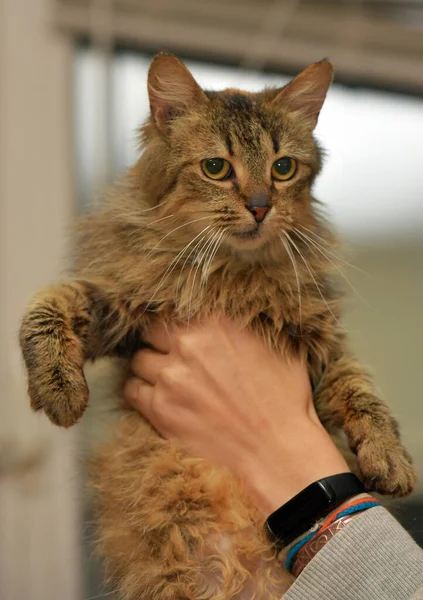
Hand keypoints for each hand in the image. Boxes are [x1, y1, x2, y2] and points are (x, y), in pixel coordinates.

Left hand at [125, 317, 348, 514]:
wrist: (276, 449)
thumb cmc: (283, 399)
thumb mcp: (274, 346)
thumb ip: (241, 328)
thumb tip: (227, 322)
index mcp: (215, 323)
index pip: (174, 313)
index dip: (176, 328)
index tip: (178, 338)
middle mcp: (188, 345)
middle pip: (151, 334)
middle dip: (160, 344)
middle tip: (171, 359)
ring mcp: (170, 377)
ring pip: (139, 361)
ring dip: (148, 369)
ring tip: (163, 380)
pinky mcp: (159, 409)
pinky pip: (131, 390)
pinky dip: (140, 392)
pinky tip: (154, 397)